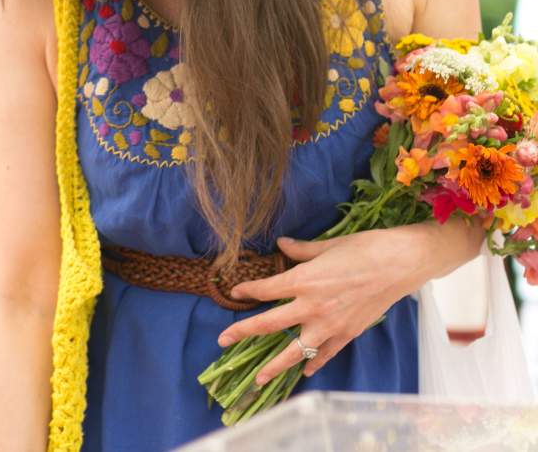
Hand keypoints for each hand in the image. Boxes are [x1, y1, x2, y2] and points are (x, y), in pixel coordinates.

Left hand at [216, 227, 430, 385]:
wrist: (400, 264)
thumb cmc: (364, 248)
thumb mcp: (328, 245)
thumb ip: (301, 250)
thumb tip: (281, 244)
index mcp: (304, 280)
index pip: (266, 289)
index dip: (247, 290)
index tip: (235, 293)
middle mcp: (311, 306)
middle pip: (270, 323)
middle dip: (243, 331)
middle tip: (223, 340)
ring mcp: (329, 324)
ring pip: (294, 350)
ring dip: (273, 365)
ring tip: (257, 378)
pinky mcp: (347, 333)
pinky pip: (324, 354)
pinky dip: (313, 363)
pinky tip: (303, 372)